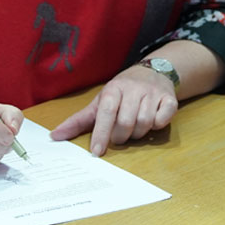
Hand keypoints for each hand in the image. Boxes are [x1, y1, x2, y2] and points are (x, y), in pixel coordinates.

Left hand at [50, 64, 177, 155]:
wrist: (153, 71)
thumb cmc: (122, 91)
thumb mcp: (100, 102)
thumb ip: (79, 120)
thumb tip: (54, 136)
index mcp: (113, 89)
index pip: (106, 112)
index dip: (101, 133)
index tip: (97, 152)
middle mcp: (134, 89)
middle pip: (126, 122)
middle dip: (120, 136)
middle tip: (119, 136)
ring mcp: (153, 93)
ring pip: (144, 123)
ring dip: (138, 133)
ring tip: (134, 128)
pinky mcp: (169, 98)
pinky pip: (164, 119)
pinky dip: (157, 125)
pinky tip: (152, 121)